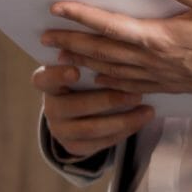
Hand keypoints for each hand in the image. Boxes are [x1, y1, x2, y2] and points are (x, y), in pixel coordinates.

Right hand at [32, 63, 149, 159]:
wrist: (82, 112)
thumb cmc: (87, 81)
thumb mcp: (85, 69)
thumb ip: (91, 61)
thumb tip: (111, 45)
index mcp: (48, 83)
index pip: (43, 79)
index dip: (57, 76)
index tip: (76, 72)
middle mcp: (50, 108)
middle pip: (74, 106)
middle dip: (109, 101)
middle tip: (137, 95)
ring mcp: (60, 130)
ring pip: (92, 128)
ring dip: (124, 120)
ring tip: (148, 111)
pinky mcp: (74, 146)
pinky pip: (101, 142)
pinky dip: (125, 132)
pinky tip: (141, 121)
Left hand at [43, 0, 191, 97]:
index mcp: (157, 37)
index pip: (109, 25)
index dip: (81, 16)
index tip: (58, 8)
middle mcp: (150, 59)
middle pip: (100, 49)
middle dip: (69, 42)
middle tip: (44, 37)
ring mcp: (155, 75)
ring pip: (108, 68)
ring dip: (82, 61)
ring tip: (59, 56)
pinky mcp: (163, 85)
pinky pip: (127, 84)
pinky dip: (107, 80)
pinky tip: (96, 77)